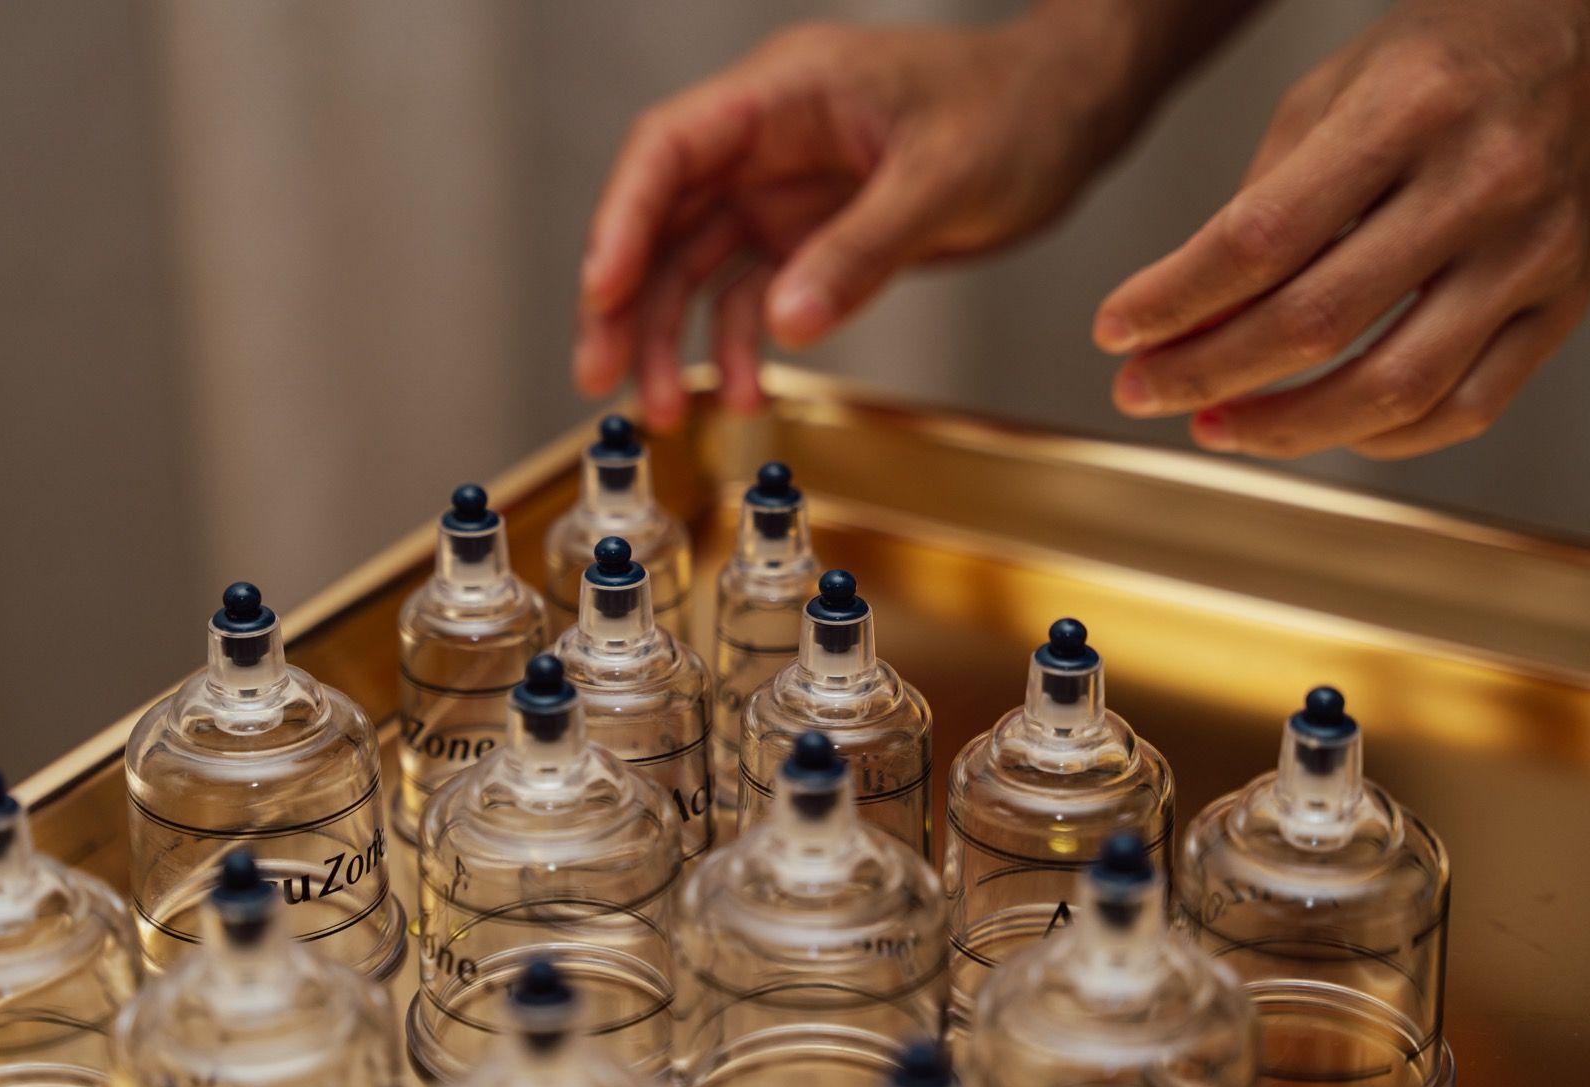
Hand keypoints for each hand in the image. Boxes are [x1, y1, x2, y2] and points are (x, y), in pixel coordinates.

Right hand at [574, 18, 1144, 428]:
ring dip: (673, 338)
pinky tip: (745, 392)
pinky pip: (751, 296)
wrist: (1067, 115)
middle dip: (626, 299)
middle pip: (662, 218)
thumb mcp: (945, 179)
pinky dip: (742, 346)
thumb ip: (863, 251)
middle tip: (602, 373)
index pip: (670, 150)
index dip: (623, 220)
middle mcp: (766, 142)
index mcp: (784, 94)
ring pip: (695, 266)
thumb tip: (789, 321)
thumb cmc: (1016, 110)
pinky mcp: (806, 237)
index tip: (603, 291)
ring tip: (664, 406)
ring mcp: (780, 192)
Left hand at [1095, 0, 1589, 459]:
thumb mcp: (1331, 94)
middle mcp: (1482, 184)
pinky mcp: (1566, 305)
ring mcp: (1534, 252)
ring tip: (1212, 425)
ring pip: (1392, 388)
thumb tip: (1177, 321)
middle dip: (1204, 372)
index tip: (1115, 330)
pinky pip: (1465, 407)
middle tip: (1140, 389)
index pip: (1260, 239)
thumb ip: (1256, 207)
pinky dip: (1376, 438)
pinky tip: (1315, 428)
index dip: (1172, 299)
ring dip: (1282, 428)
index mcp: (1409, 112)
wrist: (1584, 38)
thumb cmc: (1442, 62)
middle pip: (1315, 321)